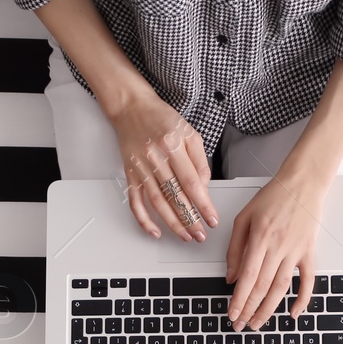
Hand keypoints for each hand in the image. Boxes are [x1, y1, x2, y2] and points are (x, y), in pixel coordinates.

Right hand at [105, 89, 218, 241]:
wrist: (132, 107)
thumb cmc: (162, 118)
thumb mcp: (190, 133)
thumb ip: (200, 161)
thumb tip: (203, 188)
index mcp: (174, 145)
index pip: (192, 182)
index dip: (203, 204)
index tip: (212, 219)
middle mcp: (156, 157)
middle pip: (175, 196)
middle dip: (190, 219)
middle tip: (201, 234)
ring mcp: (141, 167)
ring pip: (157, 202)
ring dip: (172, 223)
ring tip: (185, 236)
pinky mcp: (130, 173)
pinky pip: (135, 201)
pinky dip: (143, 219)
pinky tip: (155, 231)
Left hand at [225, 174, 327, 329]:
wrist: (302, 183)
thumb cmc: (272, 197)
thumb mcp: (243, 217)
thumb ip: (235, 248)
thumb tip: (232, 277)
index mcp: (260, 238)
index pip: (248, 277)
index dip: (239, 299)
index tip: (232, 314)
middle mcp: (278, 246)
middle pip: (262, 287)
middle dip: (249, 309)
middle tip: (240, 325)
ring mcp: (296, 251)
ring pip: (281, 288)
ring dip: (269, 309)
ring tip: (257, 323)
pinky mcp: (309, 252)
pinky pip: (309, 280)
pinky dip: (303, 299)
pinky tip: (293, 313)